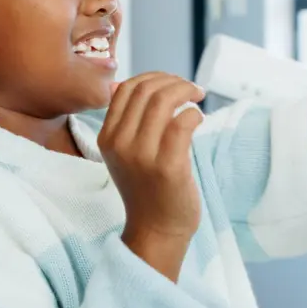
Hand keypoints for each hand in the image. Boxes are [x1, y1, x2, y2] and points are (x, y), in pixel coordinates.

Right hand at [98, 73, 204, 279]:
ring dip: (186, 91)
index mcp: (107, 138)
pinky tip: (198, 119)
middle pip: (145, 90)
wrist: (157, 230)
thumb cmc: (148, 189)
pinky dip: (193, 113)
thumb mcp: (127, 154)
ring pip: (163, 101)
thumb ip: (131, 122)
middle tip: (191, 89)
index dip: (153, 77)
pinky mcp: (167, 167)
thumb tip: (145, 84)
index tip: (172, 83)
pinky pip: (182, 122)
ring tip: (197, 97)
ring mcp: (142, 156)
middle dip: (173, 81)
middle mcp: (120, 144)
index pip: (126, 89)